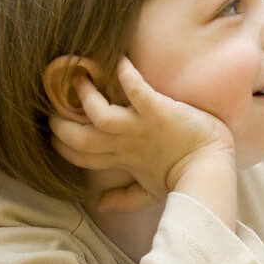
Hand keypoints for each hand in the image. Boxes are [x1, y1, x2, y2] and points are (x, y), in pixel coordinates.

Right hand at [50, 56, 234, 210]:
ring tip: (78, 77)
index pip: (80, 155)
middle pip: (79, 137)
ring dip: (85, 96)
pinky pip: (137, 90)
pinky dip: (126, 74)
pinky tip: (117, 58)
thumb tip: (99, 205)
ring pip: (98, 113)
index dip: (61, 145)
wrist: (211, 170)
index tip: (52, 132)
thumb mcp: (150, 192)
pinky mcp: (158, 111)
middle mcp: (125, 144)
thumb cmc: (184, 180)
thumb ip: (124, 197)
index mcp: (121, 161)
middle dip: (60, 124)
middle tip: (52, 106)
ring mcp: (140, 127)